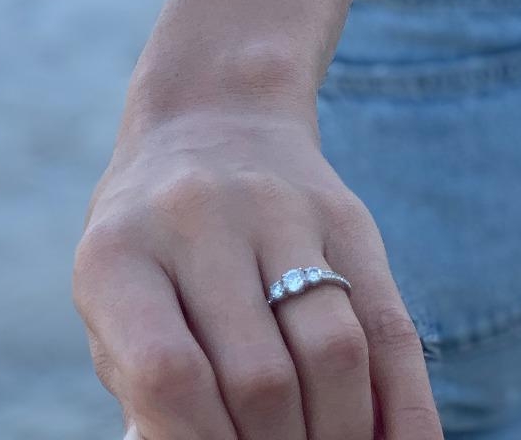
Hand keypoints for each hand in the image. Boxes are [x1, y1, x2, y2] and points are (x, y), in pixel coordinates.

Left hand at [73, 99, 442, 439]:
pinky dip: (404, 413)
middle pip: (262, 377)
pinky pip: (392, 332)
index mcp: (120, 251)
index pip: (168, 374)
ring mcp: (282, 212)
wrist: (214, 113)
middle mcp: (199, 219)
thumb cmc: (151, 244)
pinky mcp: (350, 220)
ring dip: (338, 436)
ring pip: (336, 354)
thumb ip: (145, 388)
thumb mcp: (116, 304)